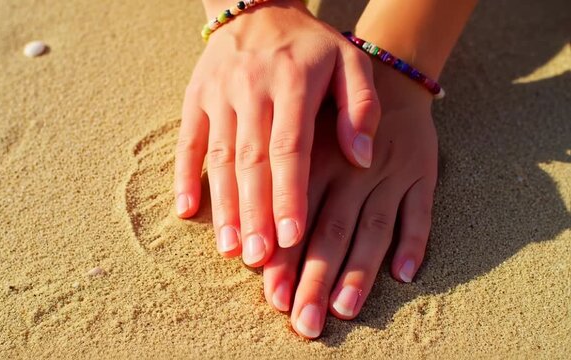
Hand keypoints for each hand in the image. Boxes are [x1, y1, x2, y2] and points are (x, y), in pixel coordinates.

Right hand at [174, 0, 379, 266]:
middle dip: (255, 212)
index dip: (289, 194)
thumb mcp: (350, 61)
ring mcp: (218, 94)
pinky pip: (187, 141)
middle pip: (251, 160)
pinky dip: (184, 177)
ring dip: (223, 205)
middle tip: (259, 258)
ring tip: (231, 248)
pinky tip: (186, 211)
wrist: (258, 8)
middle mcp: (251, 89)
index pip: (289, 147)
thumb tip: (361, 159)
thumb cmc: (311, 45)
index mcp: (293, 82)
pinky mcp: (195, 98)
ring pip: (218, 157)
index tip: (292, 237)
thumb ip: (362, 107)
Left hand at [262, 62, 437, 337]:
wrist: (384, 78)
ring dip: (360, 272)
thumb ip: (279, 181)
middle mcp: (352, 170)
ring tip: (343, 310)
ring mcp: (391, 173)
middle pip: (333, 232)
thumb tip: (254, 238)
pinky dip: (415, 242)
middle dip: (316, 280)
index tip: (273, 297)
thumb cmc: (330, 119)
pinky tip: (405, 274)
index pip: (298, 218)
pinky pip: (422, 212)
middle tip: (304, 322)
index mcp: (316, 161)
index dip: (285, 260)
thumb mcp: (301, 134)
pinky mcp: (423, 173)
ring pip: (374, 228)